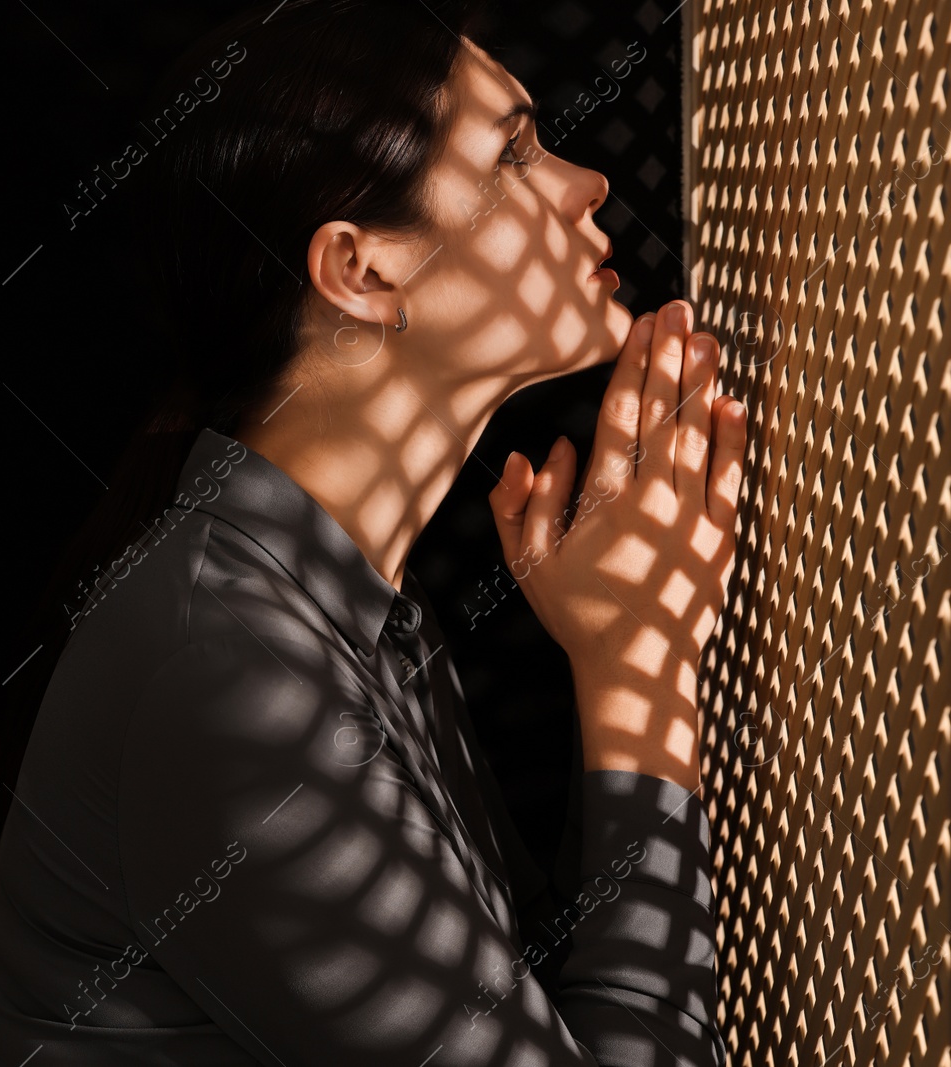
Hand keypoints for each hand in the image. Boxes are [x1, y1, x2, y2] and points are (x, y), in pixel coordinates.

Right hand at [487, 299, 746, 704]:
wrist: (634, 667)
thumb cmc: (574, 612)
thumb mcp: (527, 561)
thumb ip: (524, 502)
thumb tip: (545, 448)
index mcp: (603, 500)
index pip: (620, 417)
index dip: (631, 367)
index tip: (641, 327)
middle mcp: (653, 499)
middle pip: (663, 413)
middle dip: (670, 356)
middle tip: (679, 309)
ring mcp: (693, 516)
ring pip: (698, 435)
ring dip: (702, 383)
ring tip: (707, 337)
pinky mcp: (721, 537)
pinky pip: (729, 475)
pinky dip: (729, 437)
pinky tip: (730, 401)